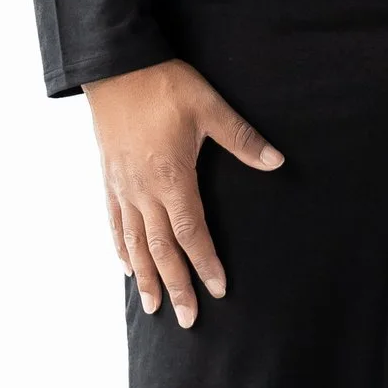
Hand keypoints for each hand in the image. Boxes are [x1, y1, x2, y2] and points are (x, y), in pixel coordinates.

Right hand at [84, 57, 283, 323]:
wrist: (115, 67)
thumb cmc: (164, 85)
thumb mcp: (209, 107)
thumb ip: (242, 139)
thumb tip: (277, 162)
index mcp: (171, 177)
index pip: (191, 232)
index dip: (205, 263)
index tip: (218, 290)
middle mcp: (144, 190)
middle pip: (162, 249)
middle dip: (176, 286)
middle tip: (188, 320)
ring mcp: (123, 187)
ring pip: (135, 243)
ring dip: (147, 278)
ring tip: (154, 308)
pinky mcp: (109, 179)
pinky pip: (115, 223)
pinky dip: (122, 250)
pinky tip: (129, 268)